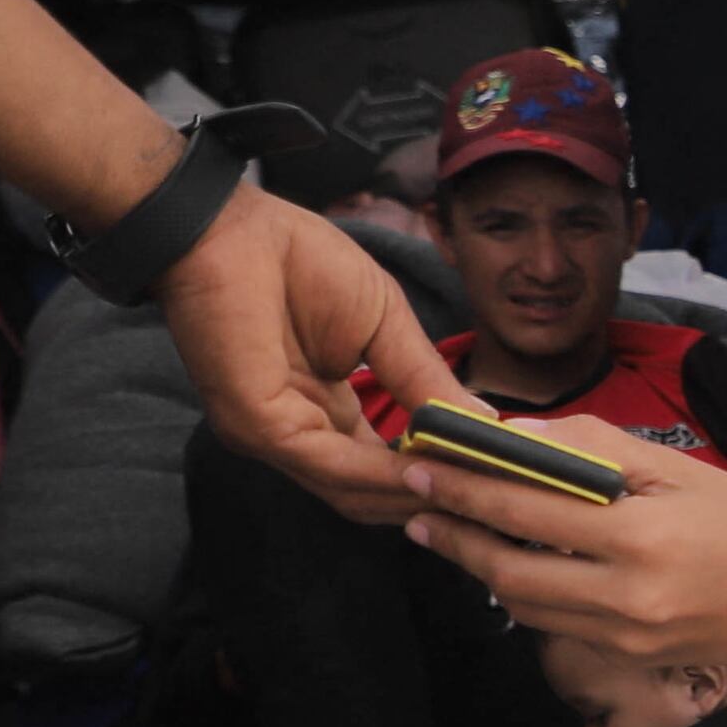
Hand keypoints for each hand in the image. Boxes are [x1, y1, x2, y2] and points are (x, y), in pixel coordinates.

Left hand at [160, 180, 462, 521]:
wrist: (229, 227)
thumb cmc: (296, 260)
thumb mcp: (386, 322)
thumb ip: (424, 378)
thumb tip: (482, 423)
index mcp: (324, 412)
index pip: (383, 466)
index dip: (436, 475)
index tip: (494, 474)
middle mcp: (298, 436)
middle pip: (371, 496)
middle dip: (433, 499)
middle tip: (496, 497)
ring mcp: (274, 437)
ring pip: (354, 494)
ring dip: (416, 493)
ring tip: (473, 485)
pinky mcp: (260, 426)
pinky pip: (332, 466)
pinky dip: (384, 472)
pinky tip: (427, 464)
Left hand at [398, 418, 726, 669]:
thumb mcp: (684, 469)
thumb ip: (599, 448)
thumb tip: (523, 435)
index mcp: (642, 536)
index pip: (529, 508)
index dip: (468, 486)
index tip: (424, 463)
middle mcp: (626, 594)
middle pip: (508, 568)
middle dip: (454, 534)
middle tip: (413, 504)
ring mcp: (623, 634)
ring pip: (522, 603)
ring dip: (477, 567)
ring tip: (445, 533)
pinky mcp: (626, 657)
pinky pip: (553, 624)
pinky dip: (521, 591)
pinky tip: (506, 565)